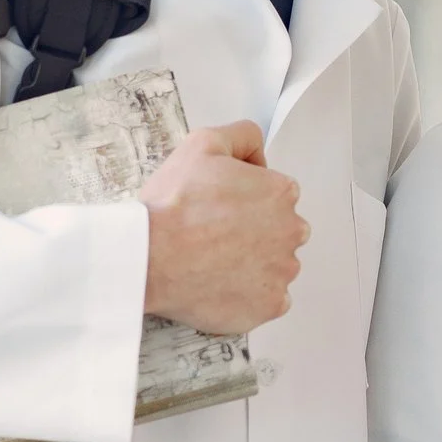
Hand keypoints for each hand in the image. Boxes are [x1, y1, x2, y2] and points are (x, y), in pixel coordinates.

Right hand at [139, 121, 307, 333]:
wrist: (149, 257)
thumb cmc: (174, 204)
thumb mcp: (204, 143)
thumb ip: (242, 135)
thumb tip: (258, 151)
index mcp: (282, 193)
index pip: (275, 194)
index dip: (245, 197)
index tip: (220, 206)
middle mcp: (292, 231)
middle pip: (280, 230)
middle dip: (254, 231)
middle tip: (213, 235)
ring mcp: (282, 272)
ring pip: (274, 265)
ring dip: (252, 263)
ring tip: (212, 261)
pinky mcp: (269, 306)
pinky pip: (268, 300)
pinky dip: (249, 295)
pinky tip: (220, 284)